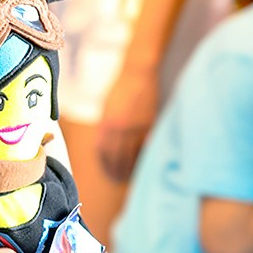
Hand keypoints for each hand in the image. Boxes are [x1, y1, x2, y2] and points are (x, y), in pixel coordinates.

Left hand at [96, 66, 159, 182]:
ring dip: (129, 166)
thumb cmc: (120, 89)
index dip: (105, 163)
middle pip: (117, 156)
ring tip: (128, 175)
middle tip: (117, 178)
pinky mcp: (150, 124)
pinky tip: (142, 163)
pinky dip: (142, 156)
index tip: (107, 171)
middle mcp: (120, 127)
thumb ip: (106, 126)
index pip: (103, 150)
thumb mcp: (107, 107)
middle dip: (116, 169)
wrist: (138, 74)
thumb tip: (105, 145)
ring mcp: (136, 126)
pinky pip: (145, 146)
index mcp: (106, 122)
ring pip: (132, 153)